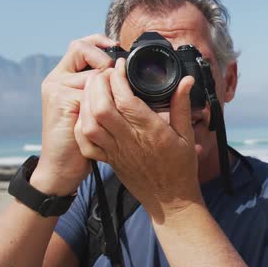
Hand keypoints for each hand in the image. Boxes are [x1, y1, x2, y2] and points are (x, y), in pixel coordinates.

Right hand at [31, 34, 117, 195]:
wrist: (62, 169)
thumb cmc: (82, 142)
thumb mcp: (91, 110)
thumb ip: (100, 90)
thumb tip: (124, 73)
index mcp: (64, 78)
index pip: (80, 45)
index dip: (99, 43)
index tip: (118, 50)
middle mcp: (57, 79)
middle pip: (83, 49)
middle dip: (105, 61)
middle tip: (119, 76)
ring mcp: (57, 89)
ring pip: (91, 71)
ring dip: (108, 81)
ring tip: (117, 99)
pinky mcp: (62, 101)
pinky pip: (91, 90)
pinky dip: (105, 98)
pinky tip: (111, 113)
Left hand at [74, 58, 202, 221]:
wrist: (170, 200)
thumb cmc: (180, 167)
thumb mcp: (186, 134)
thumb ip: (182, 105)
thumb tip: (186, 80)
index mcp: (150, 131)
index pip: (125, 100)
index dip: (118, 78)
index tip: (120, 66)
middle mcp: (129, 140)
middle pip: (101, 108)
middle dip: (98, 84)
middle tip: (104, 72)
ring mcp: (115, 152)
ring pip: (89, 124)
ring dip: (87, 101)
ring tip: (95, 87)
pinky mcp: (107, 161)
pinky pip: (85, 143)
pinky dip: (81, 125)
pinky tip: (87, 112)